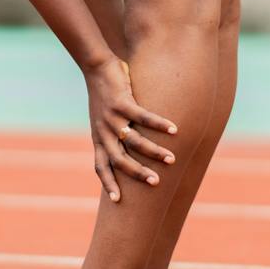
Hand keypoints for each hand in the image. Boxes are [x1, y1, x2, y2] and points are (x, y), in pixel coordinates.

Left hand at [83, 58, 175, 200]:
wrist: (95, 67)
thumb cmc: (104, 95)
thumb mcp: (104, 120)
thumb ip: (115, 136)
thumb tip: (133, 150)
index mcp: (99, 138)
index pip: (101, 167)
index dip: (108, 183)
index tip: (118, 201)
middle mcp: (103, 131)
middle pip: (119, 160)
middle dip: (138, 173)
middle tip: (156, 183)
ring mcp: (111, 117)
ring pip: (134, 141)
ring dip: (154, 152)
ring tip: (172, 160)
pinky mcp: (121, 101)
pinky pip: (142, 116)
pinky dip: (158, 124)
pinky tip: (174, 128)